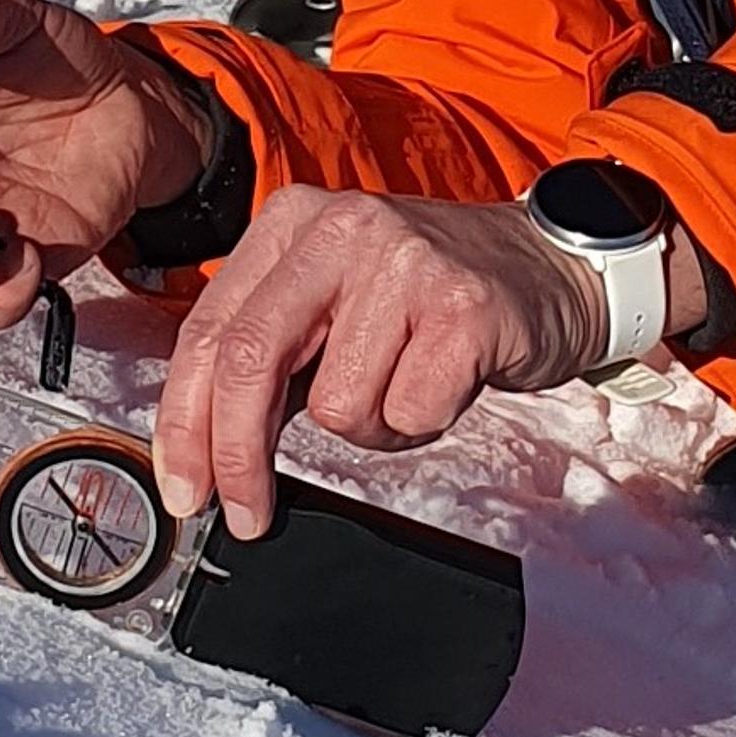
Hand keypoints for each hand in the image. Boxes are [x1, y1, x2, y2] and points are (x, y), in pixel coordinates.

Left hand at [153, 190, 611, 540]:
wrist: (552, 266)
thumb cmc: (430, 297)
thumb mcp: (337, 297)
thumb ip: (273, 350)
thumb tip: (204, 447)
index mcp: (292, 222)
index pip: (209, 330)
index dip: (183, 422)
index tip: (184, 488)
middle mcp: (341, 227)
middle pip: (251, 359)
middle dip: (237, 456)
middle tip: (247, 514)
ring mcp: (404, 261)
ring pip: (336, 405)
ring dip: (369, 427)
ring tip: (406, 383)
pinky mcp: (463, 307)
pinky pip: (407, 413)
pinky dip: (421, 423)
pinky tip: (444, 380)